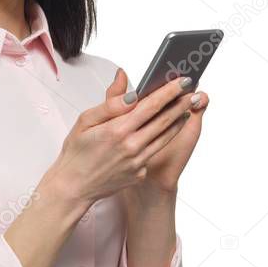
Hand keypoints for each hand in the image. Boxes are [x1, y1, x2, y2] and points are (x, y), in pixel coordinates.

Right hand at [43, 68, 199, 205]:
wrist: (73, 187)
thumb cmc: (76, 153)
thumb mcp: (86, 120)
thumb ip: (110, 101)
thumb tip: (125, 79)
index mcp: (117, 130)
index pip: (151, 105)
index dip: (169, 92)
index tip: (182, 81)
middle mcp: (131, 147)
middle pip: (164, 121)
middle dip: (181, 104)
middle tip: (194, 92)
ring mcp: (138, 162)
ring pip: (164, 137)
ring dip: (178, 121)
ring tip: (187, 108)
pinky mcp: (139, 174)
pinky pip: (153, 152)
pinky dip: (161, 139)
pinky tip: (167, 130)